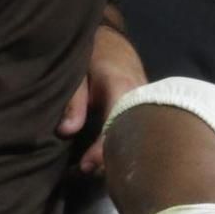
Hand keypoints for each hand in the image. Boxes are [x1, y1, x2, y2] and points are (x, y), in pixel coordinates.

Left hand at [58, 24, 146, 173]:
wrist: (114, 40)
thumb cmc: (94, 52)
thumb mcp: (78, 71)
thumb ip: (74, 100)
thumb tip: (67, 131)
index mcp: (123, 88)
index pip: (115, 126)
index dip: (101, 150)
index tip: (85, 166)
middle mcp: (141, 100)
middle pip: (132, 140)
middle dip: (111, 161)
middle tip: (86, 173)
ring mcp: (148, 106)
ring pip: (138, 139)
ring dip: (117, 155)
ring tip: (92, 168)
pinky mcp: (146, 111)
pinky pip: (138, 134)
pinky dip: (123, 146)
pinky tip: (108, 157)